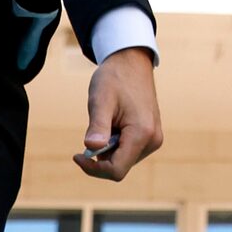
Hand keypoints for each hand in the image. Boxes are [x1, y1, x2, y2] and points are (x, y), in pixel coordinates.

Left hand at [76, 47, 161, 180]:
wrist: (132, 61)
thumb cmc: (115, 78)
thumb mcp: (101, 100)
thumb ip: (98, 125)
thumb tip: (91, 148)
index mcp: (142, 133)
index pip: (116, 170)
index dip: (94, 169)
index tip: (77, 154)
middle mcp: (152, 140)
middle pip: (120, 167)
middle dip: (101, 156)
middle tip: (93, 130)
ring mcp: (154, 139)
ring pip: (124, 160)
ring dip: (108, 149)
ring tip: (107, 122)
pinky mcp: (151, 136)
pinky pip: (129, 151)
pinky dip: (116, 144)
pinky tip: (114, 123)